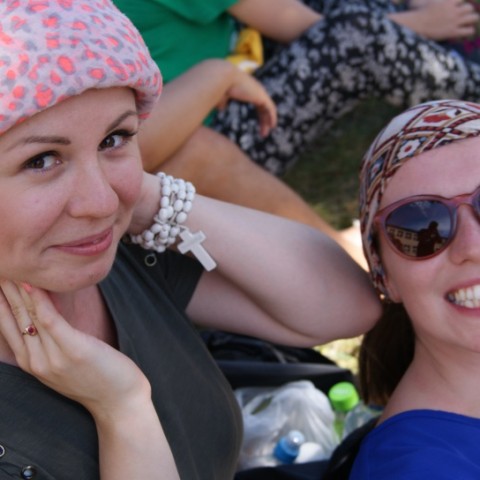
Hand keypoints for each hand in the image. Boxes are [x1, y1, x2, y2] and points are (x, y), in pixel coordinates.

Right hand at [0, 280, 150, 417]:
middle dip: (3, 289)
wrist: (119, 401)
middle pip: (12, 318)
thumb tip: (42, 312)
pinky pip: (49, 320)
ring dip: (15, 288)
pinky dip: (38, 300)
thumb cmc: (96, 377)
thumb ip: (49, 341)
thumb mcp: (64, 361)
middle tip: (0, 265)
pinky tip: (30, 282)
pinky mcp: (72, 350)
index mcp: (31, 363)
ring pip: (27, 316)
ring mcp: (51, 357)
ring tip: (10, 267)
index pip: (6, 325)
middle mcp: (35, 361)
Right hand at [216, 68, 276, 136]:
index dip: (260, 115)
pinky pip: (271, 109)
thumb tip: (221, 107)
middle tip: (263, 133)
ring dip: (267, 122)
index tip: (260, 125)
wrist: (223, 77)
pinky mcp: (262, 96)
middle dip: (264, 120)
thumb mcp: (221, 95)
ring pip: (268, 110)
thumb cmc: (219, 85)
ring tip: (264, 134)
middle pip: (264, 108)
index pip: (258, 103)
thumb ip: (223, 101)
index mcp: (249, 89)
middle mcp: (256, 89)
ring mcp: (260, 92)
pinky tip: (272, 126)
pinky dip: (272, 118)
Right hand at [394, 0, 479, 40]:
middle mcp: (454, 10)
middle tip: (460, 17)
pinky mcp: (453, 32)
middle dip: (465, 12)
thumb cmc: (415, 14)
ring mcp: (455, 21)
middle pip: (469, 8)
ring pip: (473, 17)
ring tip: (465, 23)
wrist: (414, 27)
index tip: (454, 8)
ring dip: (470, 20)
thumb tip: (412, 0)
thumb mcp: (420, 1)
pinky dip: (468, 31)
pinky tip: (463, 32)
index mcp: (449, 1)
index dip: (459, 4)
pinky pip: (469, 31)